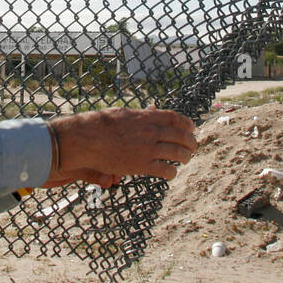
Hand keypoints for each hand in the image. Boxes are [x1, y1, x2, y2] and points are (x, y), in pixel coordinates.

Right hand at [43, 107, 196, 187]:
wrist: (88, 139)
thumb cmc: (101, 124)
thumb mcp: (124, 113)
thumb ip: (141, 114)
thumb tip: (152, 110)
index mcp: (147, 117)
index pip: (175, 119)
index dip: (186, 124)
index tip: (191, 128)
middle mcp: (152, 131)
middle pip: (180, 136)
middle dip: (190, 142)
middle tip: (193, 146)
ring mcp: (148, 148)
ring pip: (177, 153)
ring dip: (185, 157)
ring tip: (186, 159)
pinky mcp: (142, 165)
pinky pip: (165, 169)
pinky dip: (171, 172)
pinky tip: (171, 173)